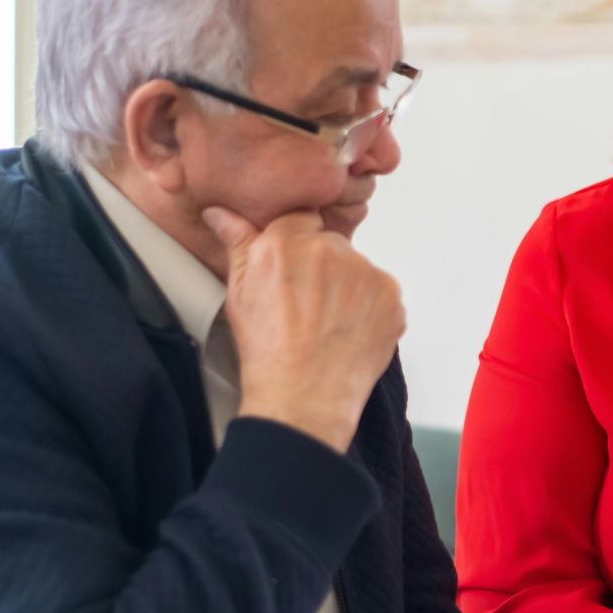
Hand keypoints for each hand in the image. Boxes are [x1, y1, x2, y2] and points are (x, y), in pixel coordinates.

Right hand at [203, 206, 405, 452]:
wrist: (303, 399)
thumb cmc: (267, 352)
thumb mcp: (239, 294)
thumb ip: (237, 244)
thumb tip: (221, 212)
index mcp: (285, 242)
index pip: (300, 219)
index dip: (296, 246)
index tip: (293, 272)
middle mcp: (329, 249)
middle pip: (331, 243)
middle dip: (323, 267)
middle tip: (308, 306)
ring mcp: (365, 272)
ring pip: (357, 268)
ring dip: (348, 287)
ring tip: (328, 324)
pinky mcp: (391, 295)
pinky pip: (380, 292)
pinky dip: (370, 308)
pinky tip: (349, 331)